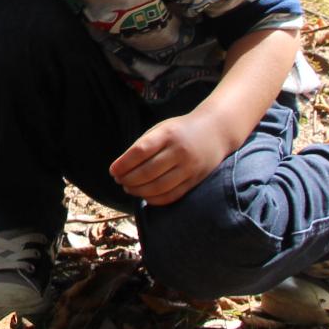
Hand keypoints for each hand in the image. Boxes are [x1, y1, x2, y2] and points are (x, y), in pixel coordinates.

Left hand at [109, 113, 228, 205]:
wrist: (215, 131)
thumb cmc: (180, 130)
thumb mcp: (162, 129)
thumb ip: (144, 145)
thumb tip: (122, 168)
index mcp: (168, 134)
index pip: (140, 151)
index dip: (123, 164)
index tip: (113, 170)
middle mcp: (180, 151)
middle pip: (147, 172)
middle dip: (128, 179)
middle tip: (119, 180)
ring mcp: (189, 167)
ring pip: (158, 187)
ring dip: (139, 191)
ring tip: (129, 188)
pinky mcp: (195, 180)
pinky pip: (171, 195)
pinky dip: (154, 199)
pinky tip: (145, 196)